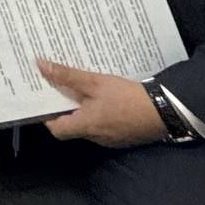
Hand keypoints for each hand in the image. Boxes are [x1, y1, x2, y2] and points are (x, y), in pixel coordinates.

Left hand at [36, 60, 166, 146]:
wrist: (164, 110)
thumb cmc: (127, 98)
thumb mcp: (95, 82)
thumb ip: (67, 76)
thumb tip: (41, 66)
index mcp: (85, 126)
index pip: (56, 129)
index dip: (46, 115)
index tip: (44, 98)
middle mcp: (95, 137)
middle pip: (72, 126)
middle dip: (65, 108)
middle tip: (59, 88)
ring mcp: (111, 138)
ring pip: (89, 125)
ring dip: (83, 109)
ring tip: (78, 89)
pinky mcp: (123, 135)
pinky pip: (104, 125)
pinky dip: (98, 113)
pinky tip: (101, 97)